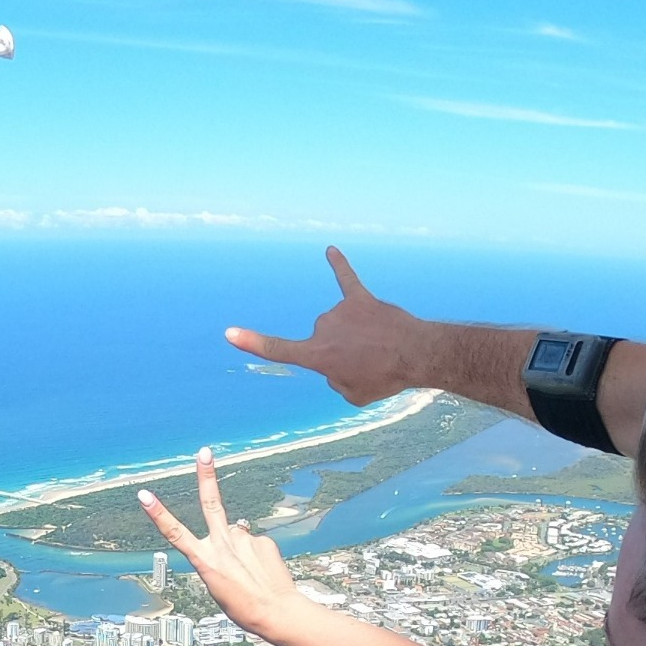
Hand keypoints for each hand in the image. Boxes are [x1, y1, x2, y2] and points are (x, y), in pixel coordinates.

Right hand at [137, 448, 308, 642]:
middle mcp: (222, 545)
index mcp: (204, 561)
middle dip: (206, 475)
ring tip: (251, 573)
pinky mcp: (263, 540)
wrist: (277, 613)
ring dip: (241, 549)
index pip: (175, 533)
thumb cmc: (244, 607)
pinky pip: (255, 544)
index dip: (157, 513)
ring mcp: (244, 540)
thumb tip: (235, 531)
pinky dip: (257, 555)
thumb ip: (220, 555)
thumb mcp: (218, 586)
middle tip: (205, 452)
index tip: (144, 494)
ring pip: (237, 534)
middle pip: (211, 503)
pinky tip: (263, 572)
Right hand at [223, 248, 425, 404]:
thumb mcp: (353, 395)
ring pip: (339, 324)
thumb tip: (337, 360)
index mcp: (317, 355)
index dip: (252, 342)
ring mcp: (341, 311)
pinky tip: (331, 251)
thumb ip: (336, 378)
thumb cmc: (385, 378)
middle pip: (321, 339)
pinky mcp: (361, 298)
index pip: (278, 349)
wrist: (416, 355)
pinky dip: (339, 265)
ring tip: (379, 346)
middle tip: (368, 362)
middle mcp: (322, 328)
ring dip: (357, 336)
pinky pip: (346, 279)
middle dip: (342, 352)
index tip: (229, 332)